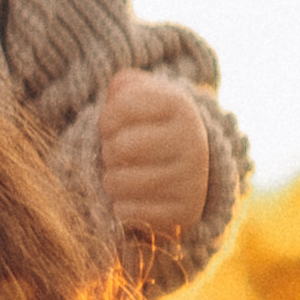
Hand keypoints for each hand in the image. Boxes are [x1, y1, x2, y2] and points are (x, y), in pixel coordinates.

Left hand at [100, 71, 210, 236]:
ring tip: (122, 175)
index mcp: (180, 106)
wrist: (188, 169)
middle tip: (119, 154)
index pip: (119, 107)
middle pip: (119, 147)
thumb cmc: (151, 128)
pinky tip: (132, 200)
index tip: (114, 125)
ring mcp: (191, 180)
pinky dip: (121, 208)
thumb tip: (117, 89)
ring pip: (119, 182)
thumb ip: (124, 86)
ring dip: (111, 181)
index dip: (106, 119)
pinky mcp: (183, 213)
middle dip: (108, 151)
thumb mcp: (142, 98)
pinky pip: (127, 212)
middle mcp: (192, 142)